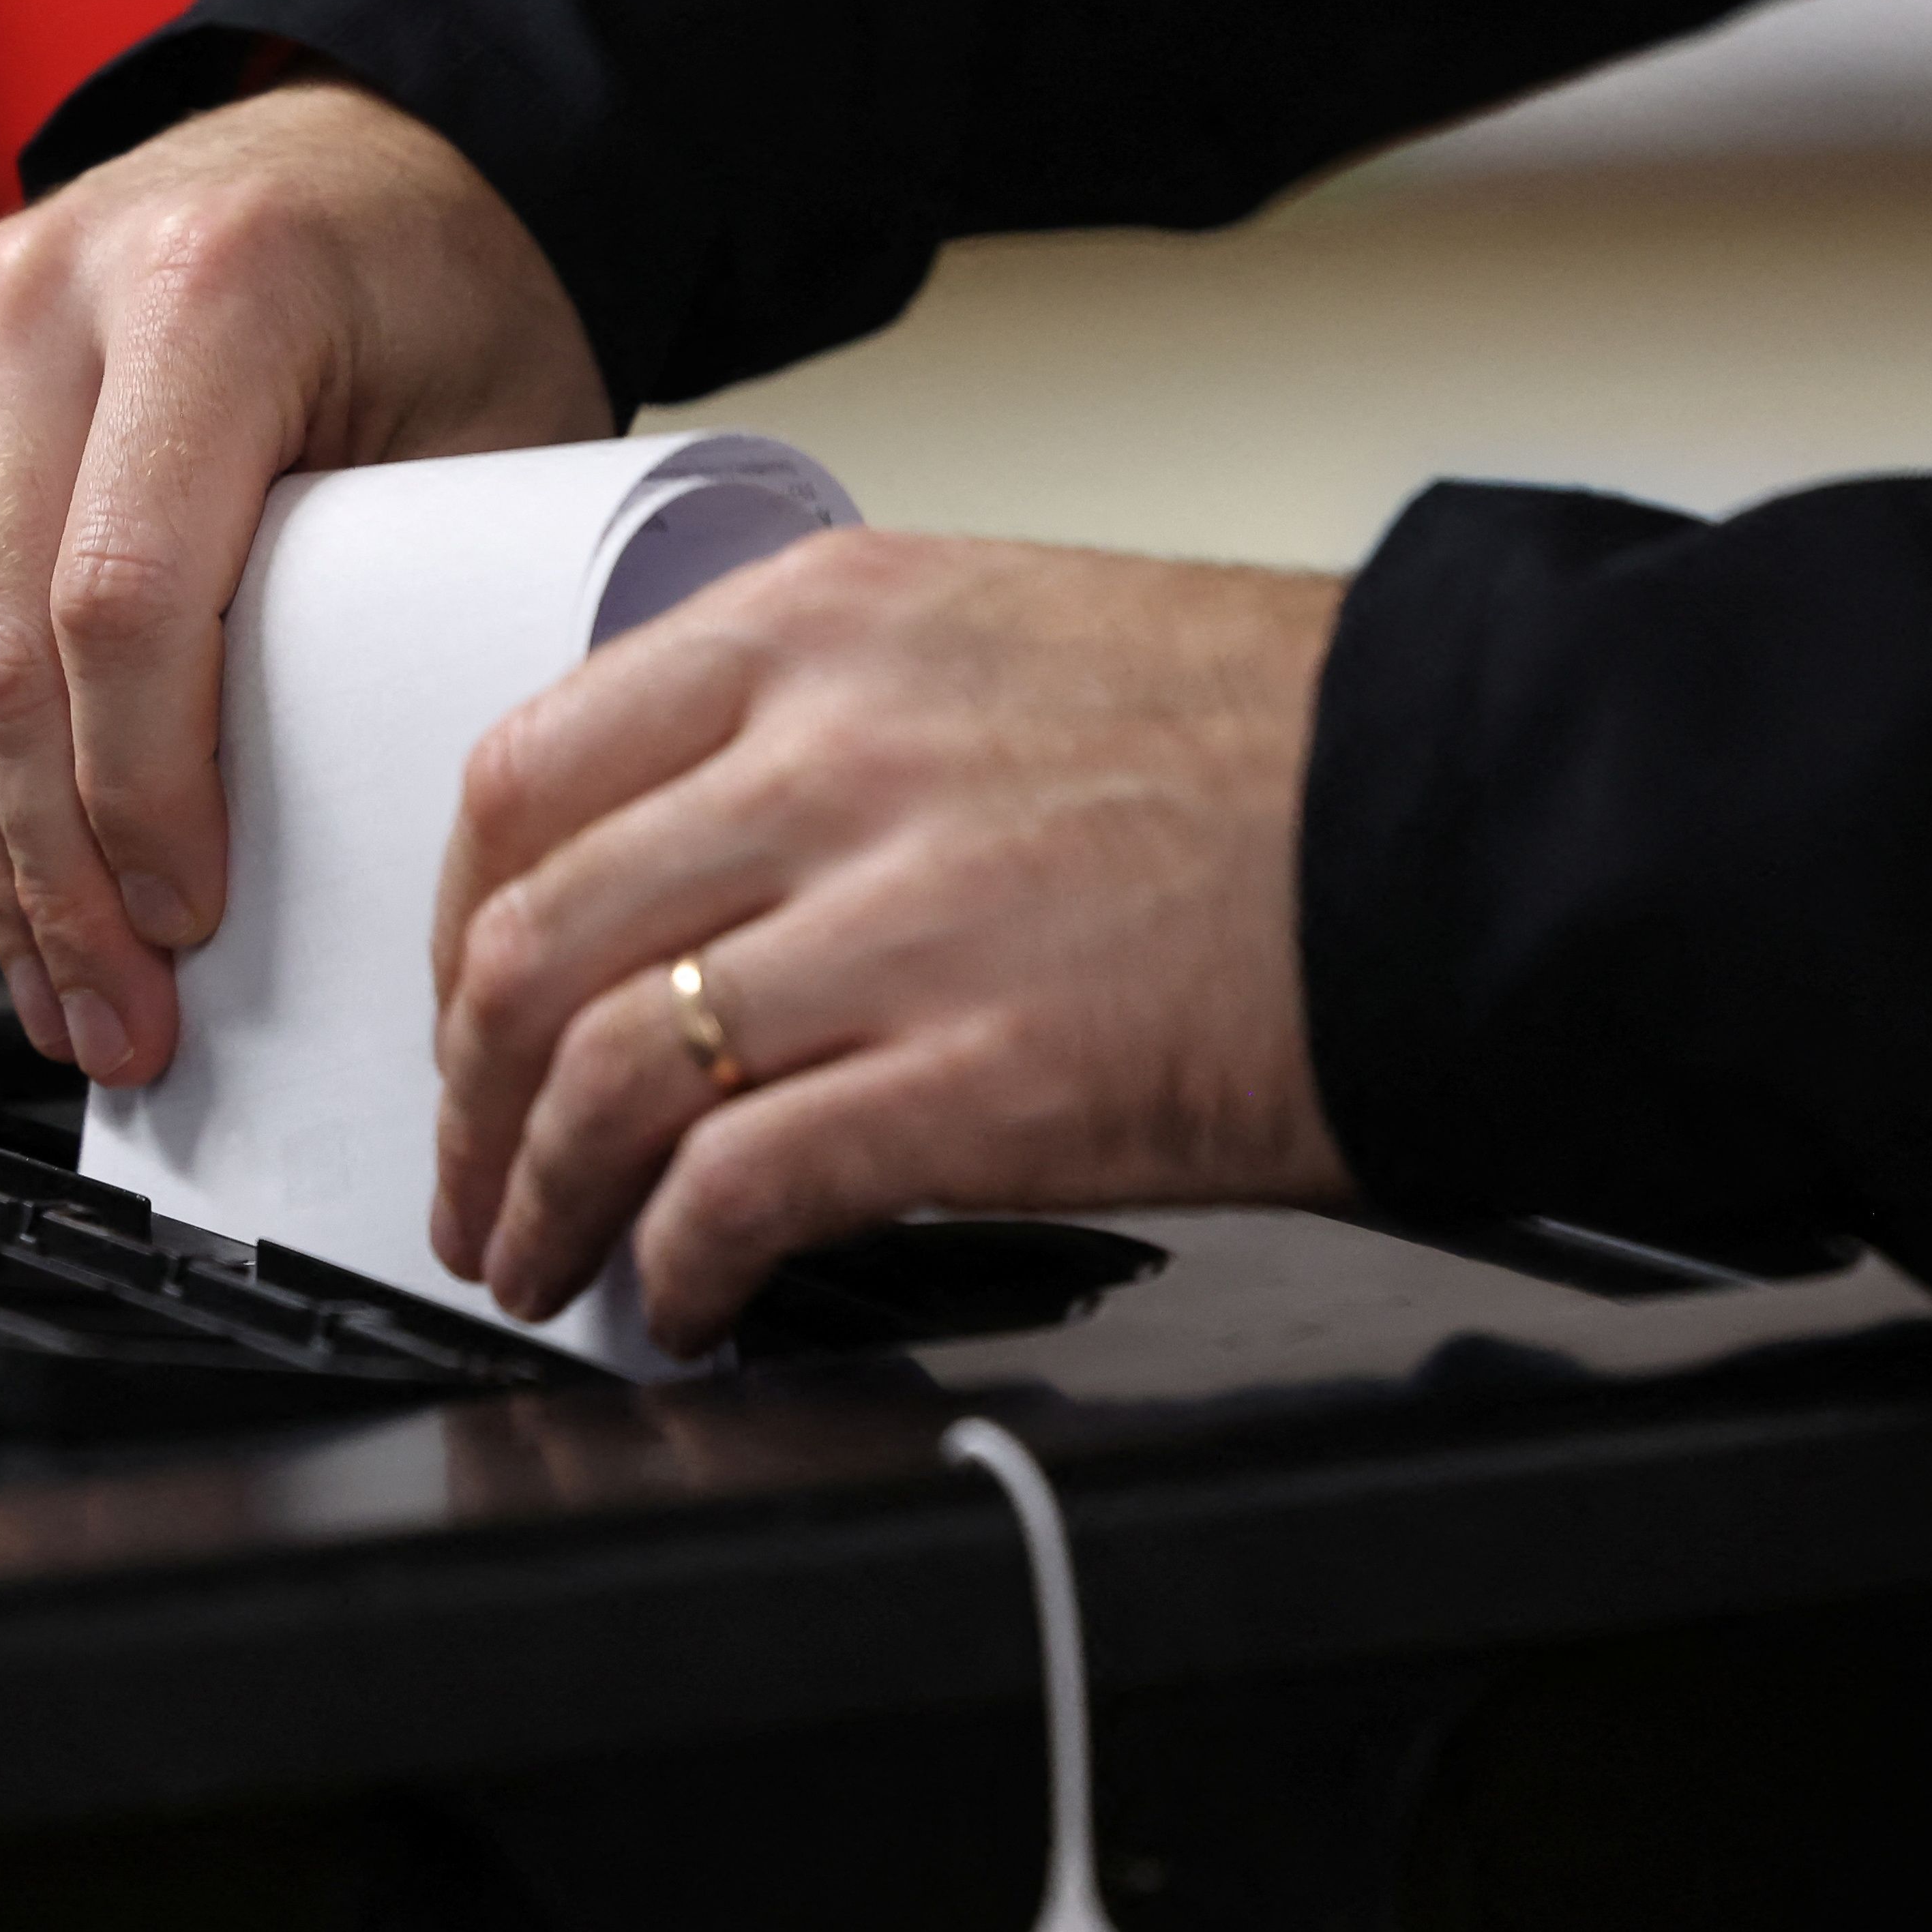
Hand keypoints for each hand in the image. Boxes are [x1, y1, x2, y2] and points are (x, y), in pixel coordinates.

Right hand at [0, 75, 607, 1084]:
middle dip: (55, 871)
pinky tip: (10, 871)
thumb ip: (416, 613)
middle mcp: (49, 289)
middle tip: (116, 1018)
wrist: (367, 143)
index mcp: (212, 286)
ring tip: (60, 989)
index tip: (189, 923)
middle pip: (1, 647)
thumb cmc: (446, 288)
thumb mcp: (498, 434)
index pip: (125, 597)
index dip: (141, 793)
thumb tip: (373, 859)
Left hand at [427, 533, 1353, 1349]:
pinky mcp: (979, 1078)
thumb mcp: (988, 644)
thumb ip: (806, 733)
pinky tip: (681, 1302)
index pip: (521, 780)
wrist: (1479, 821)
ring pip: (601, 1075)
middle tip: (470, 1176)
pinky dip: (673, 1268)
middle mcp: (834, 758)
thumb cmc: (1260, 751)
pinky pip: (735, 1189)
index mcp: (820, 629)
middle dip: (465, 1096)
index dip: (452, 932)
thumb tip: (665, 880)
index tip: (461, 1012)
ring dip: (538, 1199)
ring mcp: (902, 919)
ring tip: (540, 1259)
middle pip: (529, 943)